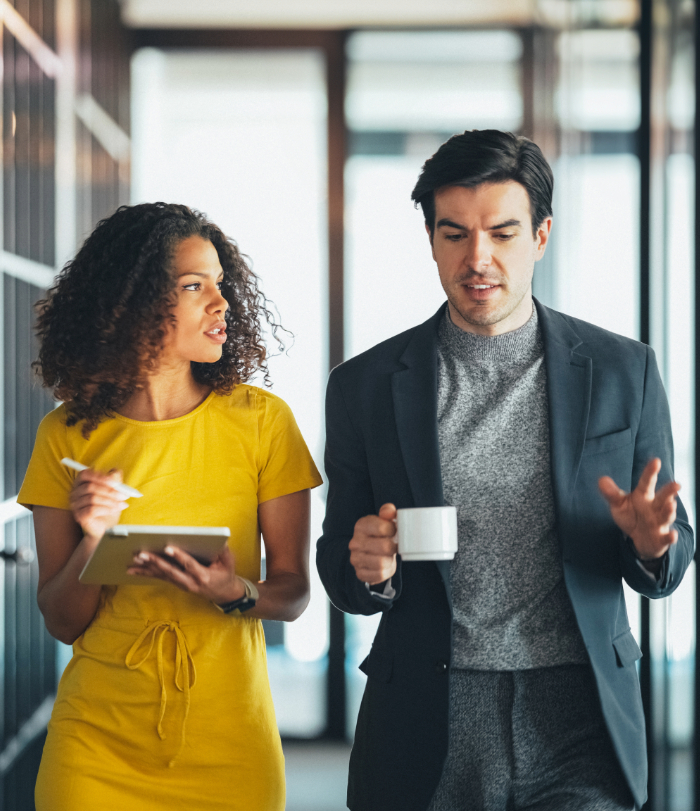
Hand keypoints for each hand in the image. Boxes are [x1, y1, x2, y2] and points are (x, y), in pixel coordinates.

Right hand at [69, 468, 128, 541]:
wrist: (106, 525)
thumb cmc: (108, 504)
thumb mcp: (114, 489)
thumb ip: (115, 478)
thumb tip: (115, 473)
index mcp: (81, 482)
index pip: (85, 474)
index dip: (100, 477)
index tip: (116, 483)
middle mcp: (75, 492)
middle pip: (90, 487)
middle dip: (110, 491)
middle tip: (124, 496)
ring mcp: (75, 505)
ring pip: (92, 499)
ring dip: (111, 501)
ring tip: (122, 504)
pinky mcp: (79, 516)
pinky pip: (91, 510)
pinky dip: (106, 509)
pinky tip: (115, 510)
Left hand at [127, 544, 246, 603]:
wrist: (223, 594)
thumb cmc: (226, 575)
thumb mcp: (229, 563)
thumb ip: (224, 552)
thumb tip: (220, 540)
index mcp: (203, 576)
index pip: (189, 565)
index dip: (179, 557)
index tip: (168, 548)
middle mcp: (190, 582)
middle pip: (170, 571)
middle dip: (155, 562)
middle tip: (142, 554)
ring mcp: (182, 584)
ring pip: (162, 576)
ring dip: (147, 569)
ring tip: (134, 561)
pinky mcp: (177, 584)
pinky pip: (161, 577)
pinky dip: (147, 573)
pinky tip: (135, 570)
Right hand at [349, 503, 398, 585]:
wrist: (371, 553)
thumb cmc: (380, 535)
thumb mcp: (384, 520)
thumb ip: (388, 512)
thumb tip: (389, 511)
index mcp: (361, 526)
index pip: (381, 527)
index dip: (393, 530)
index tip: (394, 532)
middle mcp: (355, 542)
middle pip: (384, 547)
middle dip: (393, 547)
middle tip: (394, 546)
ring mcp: (355, 559)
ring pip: (381, 563)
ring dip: (390, 560)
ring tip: (388, 556)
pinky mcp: (360, 573)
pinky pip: (379, 575)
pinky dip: (386, 571)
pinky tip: (384, 565)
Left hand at [599, 458, 679, 560]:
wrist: (640, 539)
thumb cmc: (632, 516)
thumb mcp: (619, 505)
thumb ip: (612, 494)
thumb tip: (601, 480)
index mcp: (644, 496)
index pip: (647, 483)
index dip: (650, 472)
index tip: (655, 461)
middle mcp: (655, 508)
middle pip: (662, 498)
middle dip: (669, 491)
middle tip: (676, 484)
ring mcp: (659, 523)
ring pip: (666, 516)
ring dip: (669, 511)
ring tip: (671, 504)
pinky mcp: (661, 538)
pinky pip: (666, 537)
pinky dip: (670, 537)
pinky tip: (673, 535)